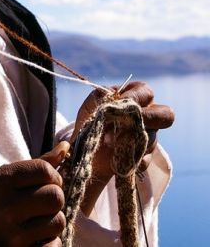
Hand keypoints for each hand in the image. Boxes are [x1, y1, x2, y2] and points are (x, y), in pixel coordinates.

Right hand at [0, 141, 69, 246]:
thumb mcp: (4, 176)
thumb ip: (36, 164)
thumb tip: (66, 147)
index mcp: (0, 181)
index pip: (44, 170)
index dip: (52, 175)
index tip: (47, 181)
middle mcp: (6, 206)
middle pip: (55, 196)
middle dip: (54, 196)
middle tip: (43, 200)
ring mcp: (12, 234)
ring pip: (58, 221)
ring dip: (52, 219)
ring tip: (38, 218)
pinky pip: (55, 245)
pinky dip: (50, 240)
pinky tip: (37, 235)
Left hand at [73, 81, 173, 214]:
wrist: (85, 144)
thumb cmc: (91, 117)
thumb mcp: (92, 104)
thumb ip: (102, 99)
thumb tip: (113, 100)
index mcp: (137, 96)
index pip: (146, 92)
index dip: (134, 98)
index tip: (117, 105)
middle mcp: (148, 115)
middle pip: (166, 115)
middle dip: (147, 118)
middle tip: (126, 123)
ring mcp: (149, 136)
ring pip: (153, 138)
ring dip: (129, 140)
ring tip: (107, 141)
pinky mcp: (143, 156)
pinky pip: (145, 159)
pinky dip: (130, 159)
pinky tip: (115, 158)